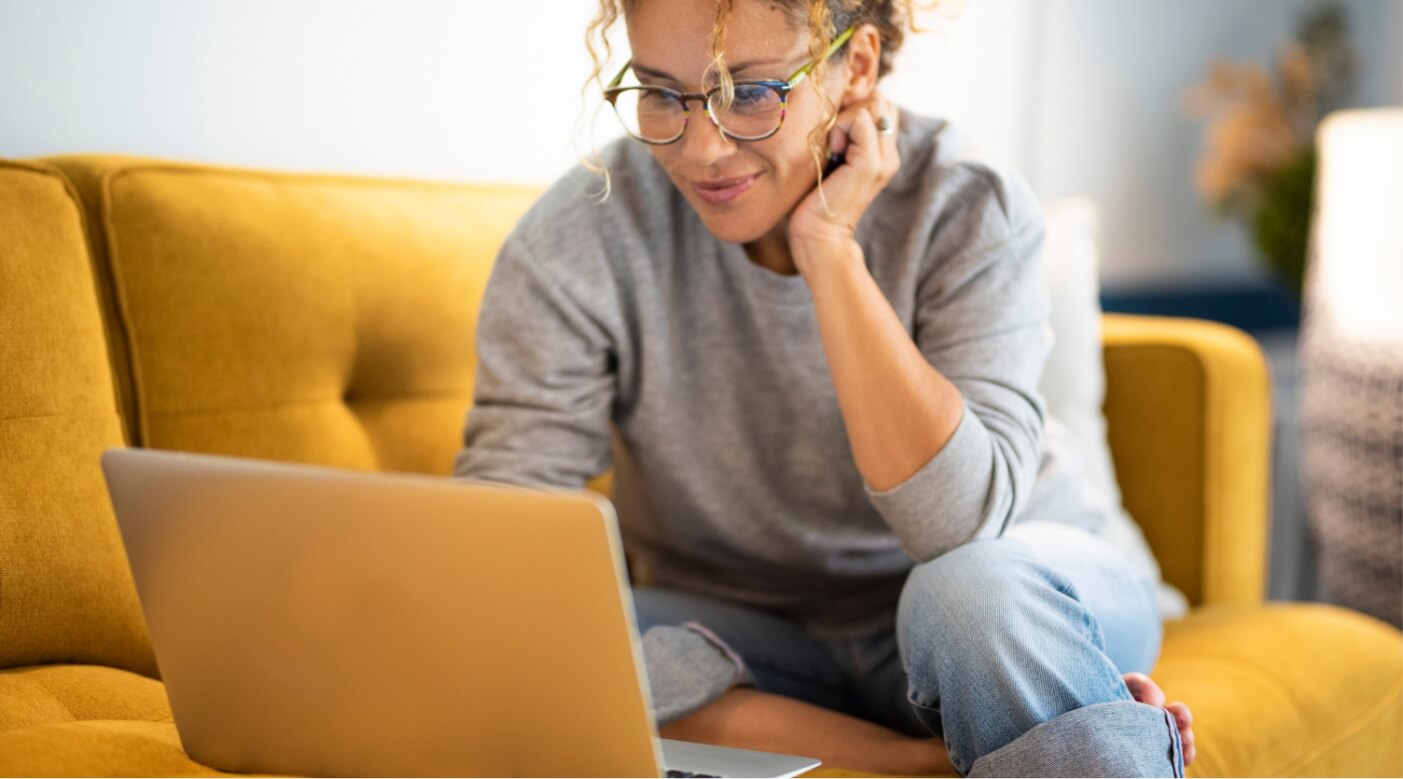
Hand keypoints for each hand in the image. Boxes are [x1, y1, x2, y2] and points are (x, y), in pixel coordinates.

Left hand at [788, 91, 900, 273]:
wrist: (819, 236)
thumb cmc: (815, 199)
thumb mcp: (831, 158)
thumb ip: (841, 134)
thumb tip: (837, 102)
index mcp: (882, 151)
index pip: (880, 103)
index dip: (854, 106)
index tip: (834, 133)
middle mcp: (889, 153)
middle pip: (880, 98)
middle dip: (851, 106)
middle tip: (833, 138)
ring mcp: (884, 158)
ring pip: (872, 103)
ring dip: (844, 117)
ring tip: (832, 147)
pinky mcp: (871, 163)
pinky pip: (859, 118)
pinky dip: (839, 127)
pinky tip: (831, 152)